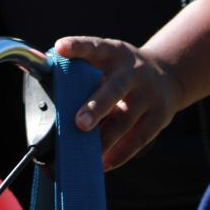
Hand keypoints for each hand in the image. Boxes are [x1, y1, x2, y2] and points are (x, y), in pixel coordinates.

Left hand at [54, 35, 184, 170]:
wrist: (169, 74)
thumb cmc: (121, 70)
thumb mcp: (107, 59)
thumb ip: (81, 68)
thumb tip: (41, 81)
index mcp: (113, 52)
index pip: (94, 46)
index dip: (77, 47)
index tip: (59, 48)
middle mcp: (133, 71)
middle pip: (115, 89)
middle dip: (96, 107)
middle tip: (79, 123)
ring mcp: (149, 94)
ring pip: (126, 120)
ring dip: (106, 139)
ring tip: (88, 153)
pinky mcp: (160, 116)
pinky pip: (139, 138)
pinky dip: (120, 154)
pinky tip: (103, 163)